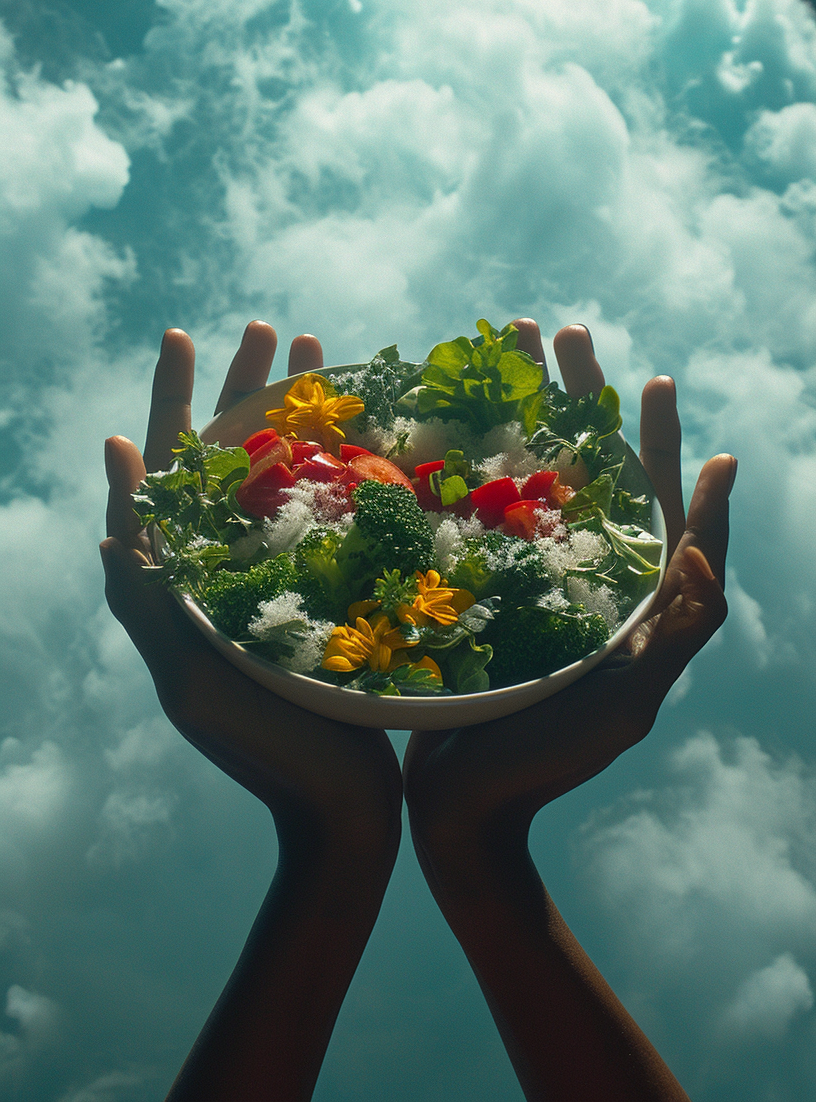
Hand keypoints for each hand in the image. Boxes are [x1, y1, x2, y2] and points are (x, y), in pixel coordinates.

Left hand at [101, 323, 401, 1101]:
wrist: (343, 817)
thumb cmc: (267, 757)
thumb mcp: (194, 681)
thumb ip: (149, 601)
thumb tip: (113, 508)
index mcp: (184, 584)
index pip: (170, 472)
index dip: (173, 402)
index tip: (185, 339)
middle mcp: (229, 571)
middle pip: (231, 458)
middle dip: (245, 391)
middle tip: (271, 331)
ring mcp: (282, 581)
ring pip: (285, 475)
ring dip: (299, 413)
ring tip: (323, 354)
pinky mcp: (330, 595)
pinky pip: (334, 513)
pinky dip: (348, 464)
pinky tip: (378, 428)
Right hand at [404, 321, 734, 842]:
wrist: (465, 814)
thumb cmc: (549, 765)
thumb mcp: (626, 704)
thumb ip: (674, 634)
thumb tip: (704, 549)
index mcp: (635, 602)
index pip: (662, 508)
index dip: (665, 448)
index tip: (659, 386)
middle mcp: (587, 581)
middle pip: (593, 471)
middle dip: (582, 400)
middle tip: (564, 334)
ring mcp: (532, 584)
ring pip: (536, 480)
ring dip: (523, 413)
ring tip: (503, 351)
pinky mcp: (484, 592)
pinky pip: (484, 516)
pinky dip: (472, 464)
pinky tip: (443, 427)